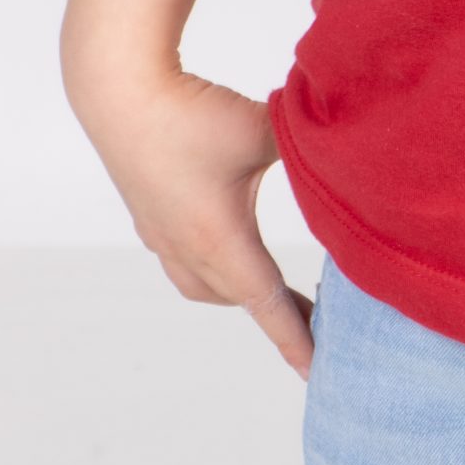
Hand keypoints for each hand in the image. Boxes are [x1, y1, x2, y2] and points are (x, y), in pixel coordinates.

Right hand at [69, 66, 315, 382]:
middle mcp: (187, 248)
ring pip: (205, 283)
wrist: (117, 92)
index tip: (318, 372)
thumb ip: (309, 146)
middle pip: (240, 297)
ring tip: (271, 288)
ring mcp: (162, 235)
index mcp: (220, 239)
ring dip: (239, 290)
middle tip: (316, 318)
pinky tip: (220, 244)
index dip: (296, 338)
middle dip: (278, 314)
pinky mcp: (148, 215)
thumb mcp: (264, 129)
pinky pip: (183, 259)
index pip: (268, 303)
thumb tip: (346, 151)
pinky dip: (210, 265)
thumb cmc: (189, 113)